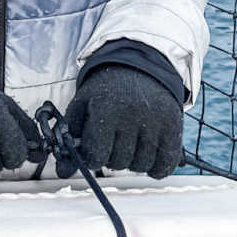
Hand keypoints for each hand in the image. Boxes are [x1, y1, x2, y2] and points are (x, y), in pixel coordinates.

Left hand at [58, 65, 182, 179]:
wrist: (141, 65)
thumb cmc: (108, 89)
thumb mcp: (82, 104)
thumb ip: (69, 137)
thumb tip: (63, 172)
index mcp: (106, 109)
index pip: (96, 156)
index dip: (92, 156)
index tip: (95, 146)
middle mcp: (133, 116)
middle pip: (118, 163)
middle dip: (112, 156)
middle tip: (113, 139)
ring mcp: (156, 122)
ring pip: (141, 166)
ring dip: (133, 161)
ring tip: (130, 141)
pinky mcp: (173, 126)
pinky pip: (165, 165)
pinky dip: (156, 167)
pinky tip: (147, 153)